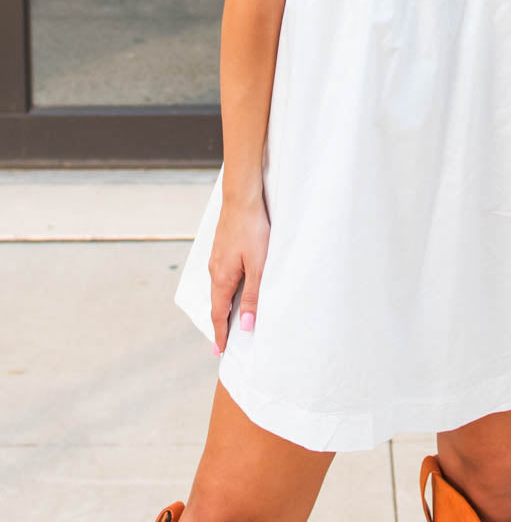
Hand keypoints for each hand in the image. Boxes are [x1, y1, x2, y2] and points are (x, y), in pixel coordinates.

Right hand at [208, 195, 269, 354]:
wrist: (242, 197)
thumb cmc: (252, 229)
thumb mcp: (258, 265)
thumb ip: (252, 295)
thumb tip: (244, 326)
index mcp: (222, 278)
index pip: (219, 314)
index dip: (220, 334)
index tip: (219, 351)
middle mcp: (215, 270)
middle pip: (217, 302)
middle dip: (220, 323)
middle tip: (223, 341)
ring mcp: (217, 257)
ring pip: (220, 287)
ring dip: (224, 304)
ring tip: (229, 318)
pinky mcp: (223, 247)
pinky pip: (223, 274)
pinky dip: (227, 288)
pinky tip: (234, 286)